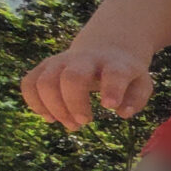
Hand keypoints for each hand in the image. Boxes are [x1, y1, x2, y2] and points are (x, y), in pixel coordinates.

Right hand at [19, 43, 153, 129]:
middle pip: (73, 77)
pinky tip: (50, 117)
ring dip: (54, 108)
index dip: (111, 89)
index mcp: (115, 63)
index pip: (114, 73)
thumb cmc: (125, 72)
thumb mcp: (141, 83)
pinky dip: (34, 103)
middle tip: (84, 121)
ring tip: (70, 124)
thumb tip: (122, 113)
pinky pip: (29, 83)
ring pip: (45, 81)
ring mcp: (62, 61)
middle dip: (74, 103)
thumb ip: (136, 98)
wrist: (106, 46)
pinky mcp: (45, 67)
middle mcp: (85, 59)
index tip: (109, 106)